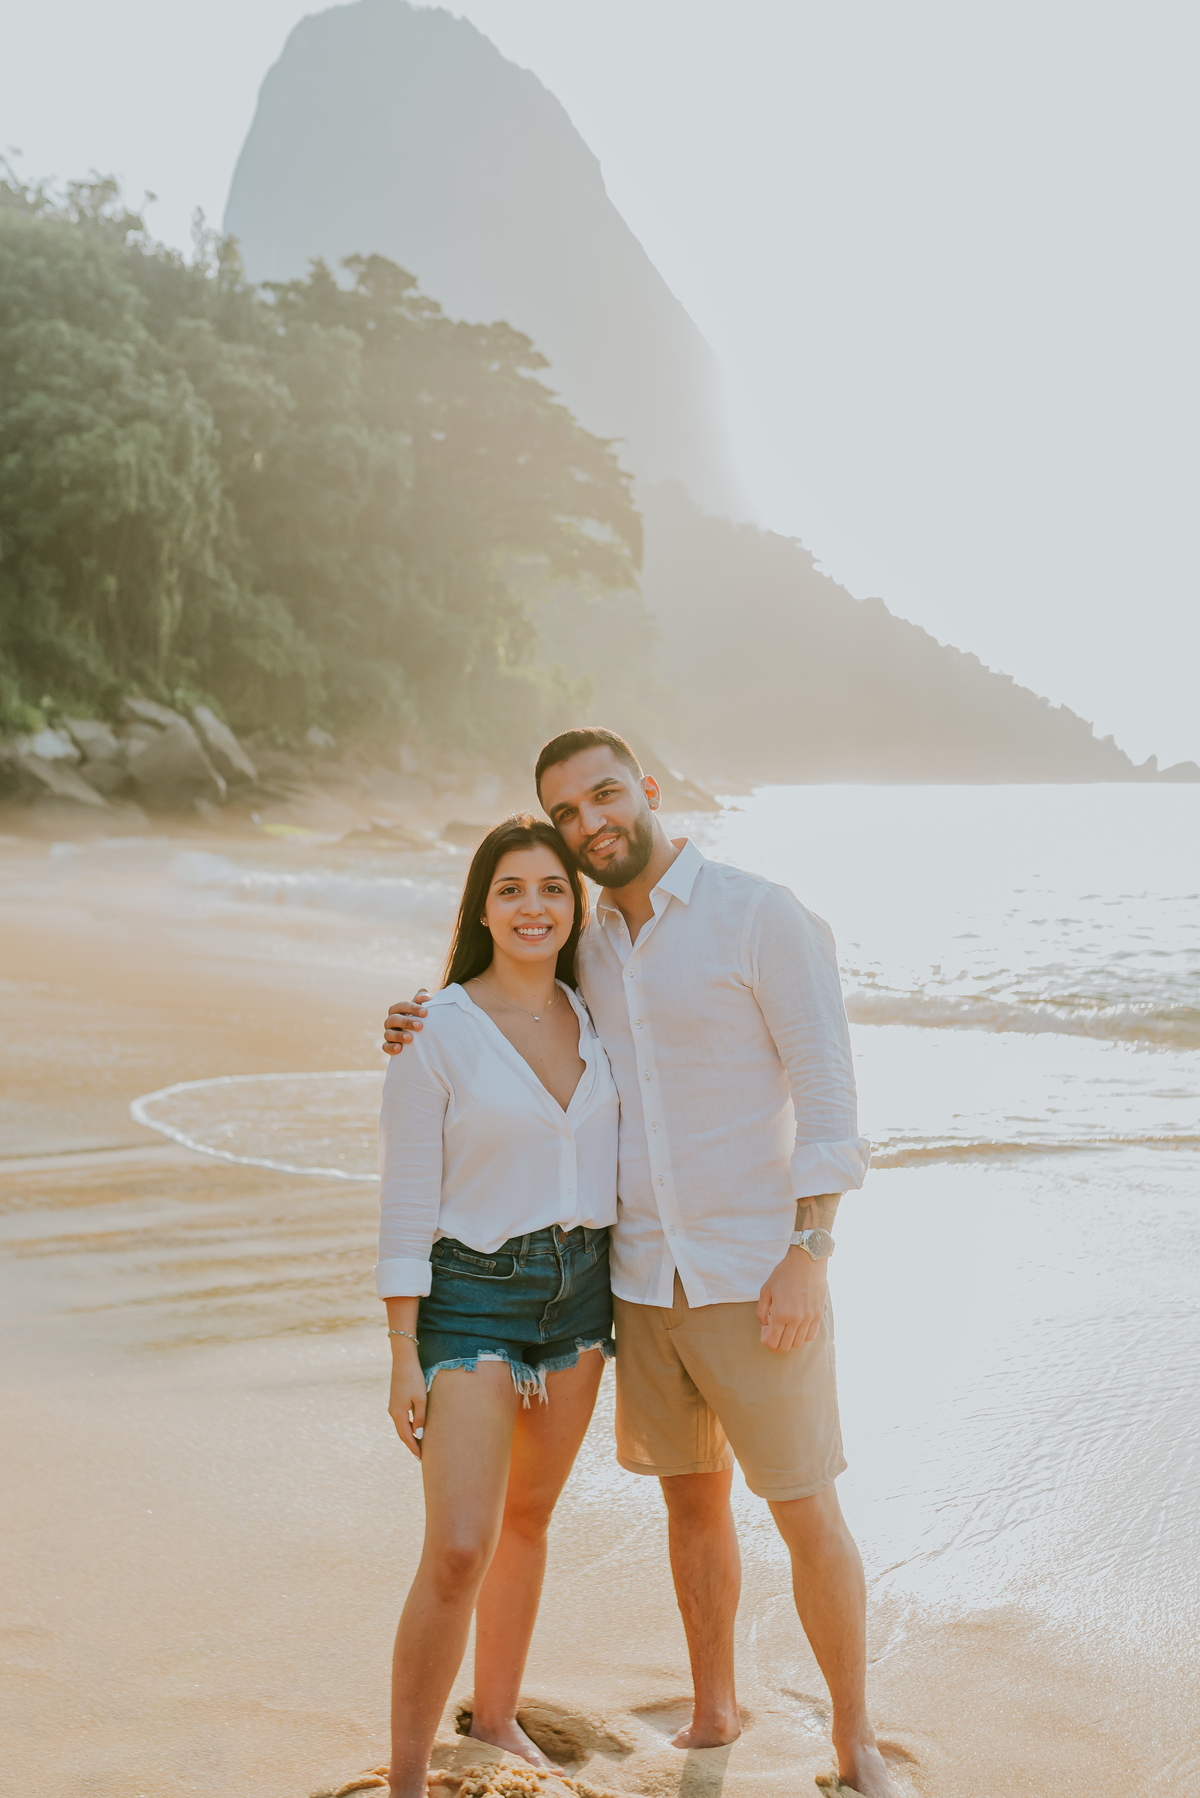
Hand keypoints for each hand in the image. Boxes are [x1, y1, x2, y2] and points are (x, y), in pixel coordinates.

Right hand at [382, 988, 429, 1055]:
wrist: (419, 1037)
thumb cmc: (420, 1018)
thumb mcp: (421, 1007)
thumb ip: (422, 998)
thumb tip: (425, 997)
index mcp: (397, 1010)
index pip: (402, 1006)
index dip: (413, 1008)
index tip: (425, 1012)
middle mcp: (391, 1021)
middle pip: (394, 1019)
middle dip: (406, 1022)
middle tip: (420, 1026)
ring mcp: (388, 1034)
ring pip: (388, 1033)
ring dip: (399, 1035)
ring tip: (410, 1038)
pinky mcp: (388, 1046)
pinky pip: (386, 1047)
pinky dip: (391, 1047)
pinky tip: (400, 1048)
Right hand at [388, 1342, 427, 1457]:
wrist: (403, 1361)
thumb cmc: (414, 1378)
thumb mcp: (420, 1399)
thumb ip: (420, 1417)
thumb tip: (418, 1434)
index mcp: (398, 1413)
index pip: (406, 1436)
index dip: (413, 1447)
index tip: (421, 1458)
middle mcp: (393, 1412)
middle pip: (402, 1433)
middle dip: (411, 1444)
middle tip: (420, 1456)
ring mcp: (393, 1406)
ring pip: (401, 1426)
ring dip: (409, 1435)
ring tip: (419, 1444)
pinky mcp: (396, 1400)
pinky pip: (402, 1418)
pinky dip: (408, 1426)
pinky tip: (415, 1428)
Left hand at [756, 1249, 827, 1352]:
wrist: (807, 1262)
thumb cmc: (784, 1274)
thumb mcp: (766, 1290)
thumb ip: (762, 1311)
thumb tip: (764, 1325)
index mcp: (780, 1314)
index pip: (772, 1342)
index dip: (766, 1341)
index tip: (765, 1332)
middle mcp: (796, 1320)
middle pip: (785, 1347)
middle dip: (776, 1345)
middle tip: (772, 1335)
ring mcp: (809, 1319)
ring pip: (799, 1343)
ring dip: (789, 1341)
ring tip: (785, 1330)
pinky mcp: (818, 1315)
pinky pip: (811, 1336)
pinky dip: (802, 1337)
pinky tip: (797, 1328)